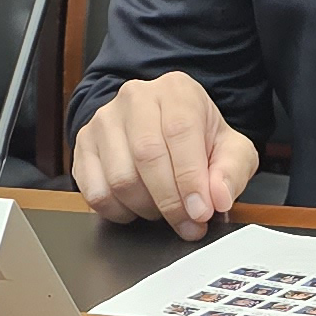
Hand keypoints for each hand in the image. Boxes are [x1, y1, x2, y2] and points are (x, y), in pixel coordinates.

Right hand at [73, 72, 260, 240]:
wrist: (162, 129)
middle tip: (188, 224)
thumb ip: (232, 171)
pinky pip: (95, 192)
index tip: (201, 212)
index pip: (180, 132)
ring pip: (119, 178)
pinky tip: (137, 208)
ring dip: (146, 208)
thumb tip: (218, 197)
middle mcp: (135, 98)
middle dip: (170, 201)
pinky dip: (119, 212)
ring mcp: (104, 121)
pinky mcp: (83, 146)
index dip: (190, 179)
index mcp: (176, 91)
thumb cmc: (197, 140)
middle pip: (147, 155)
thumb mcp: (230, 149)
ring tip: (165, 210)